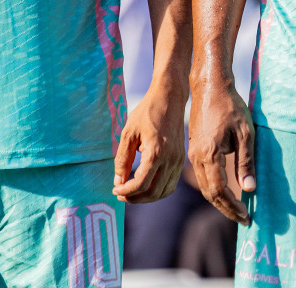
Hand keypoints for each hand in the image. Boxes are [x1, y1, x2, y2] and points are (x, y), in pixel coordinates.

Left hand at [113, 89, 185, 203]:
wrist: (170, 98)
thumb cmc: (147, 112)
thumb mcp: (129, 133)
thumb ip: (122, 159)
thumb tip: (118, 181)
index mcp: (156, 153)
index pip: (141, 184)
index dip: (126, 191)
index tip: (115, 189)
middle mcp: (171, 160)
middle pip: (153, 192)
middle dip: (135, 198)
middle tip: (121, 194)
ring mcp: (178, 160)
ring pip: (164, 191)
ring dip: (147, 197)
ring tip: (132, 193)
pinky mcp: (181, 159)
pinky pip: (171, 184)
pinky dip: (158, 190)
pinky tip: (146, 185)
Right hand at [187, 74, 255, 223]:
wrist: (210, 88)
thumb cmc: (231, 107)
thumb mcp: (245, 133)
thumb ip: (246, 162)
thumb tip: (249, 189)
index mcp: (209, 154)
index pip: (219, 191)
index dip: (232, 206)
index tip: (246, 216)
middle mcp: (197, 158)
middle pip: (210, 193)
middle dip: (226, 209)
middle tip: (243, 219)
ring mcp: (193, 155)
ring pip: (204, 186)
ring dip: (219, 201)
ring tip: (236, 210)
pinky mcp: (194, 151)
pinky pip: (203, 176)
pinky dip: (213, 189)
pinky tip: (225, 192)